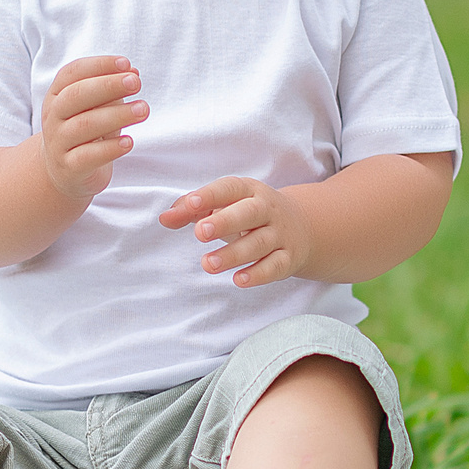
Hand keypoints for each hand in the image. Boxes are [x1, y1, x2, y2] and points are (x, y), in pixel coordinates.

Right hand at [40, 55, 146, 201]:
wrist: (65, 172)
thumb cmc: (85, 131)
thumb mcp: (97, 107)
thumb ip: (113, 89)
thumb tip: (134, 72)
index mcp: (57, 95)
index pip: (72, 73)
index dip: (99, 65)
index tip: (126, 63)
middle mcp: (53, 116)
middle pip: (76, 95)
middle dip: (108, 86)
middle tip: (136, 83)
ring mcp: (58, 142)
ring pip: (84, 125)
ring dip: (117, 115)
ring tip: (143, 110)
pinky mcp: (69, 168)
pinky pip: (87, 156)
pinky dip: (110, 148)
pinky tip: (129, 142)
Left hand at [159, 177, 311, 287]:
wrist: (303, 226)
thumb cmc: (249, 215)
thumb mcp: (225, 205)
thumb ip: (192, 210)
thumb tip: (165, 219)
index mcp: (249, 191)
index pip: (230, 188)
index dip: (211, 195)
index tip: (191, 205)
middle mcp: (267, 209)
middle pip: (249, 213)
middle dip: (225, 222)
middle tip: (200, 233)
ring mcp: (280, 234)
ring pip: (259, 243)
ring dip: (234, 254)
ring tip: (208, 264)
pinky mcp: (288, 258)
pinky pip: (275, 266)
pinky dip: (258, 274)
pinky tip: (238, 280)